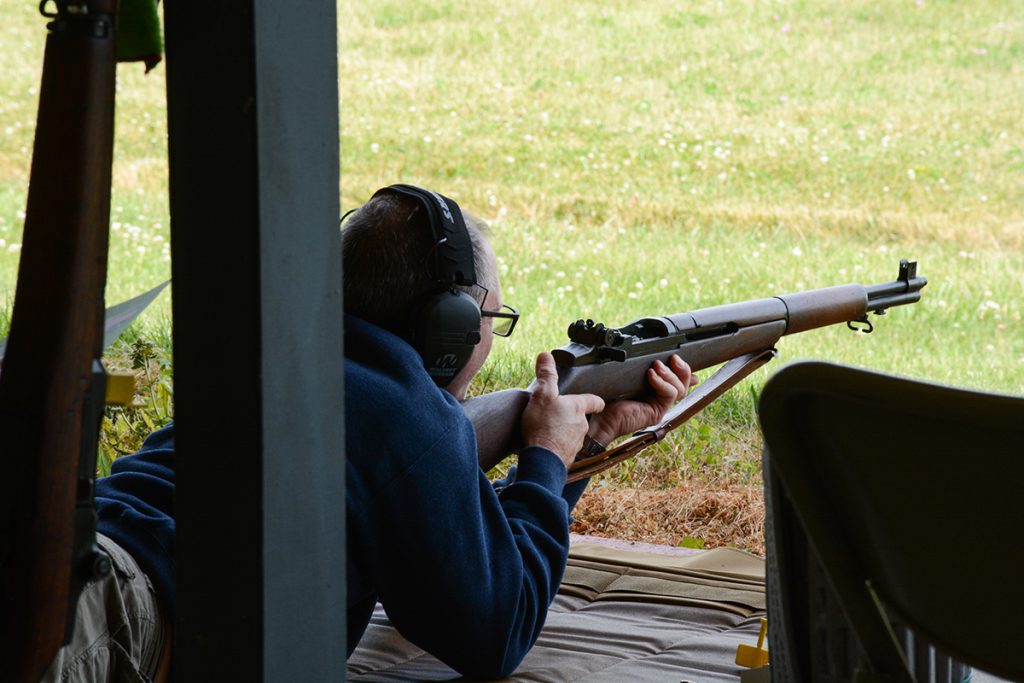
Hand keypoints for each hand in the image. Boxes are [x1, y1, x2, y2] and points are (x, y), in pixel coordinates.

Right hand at [521, 352, 605, 468]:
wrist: (542, 459)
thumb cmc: (543, 425)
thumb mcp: (542, 394)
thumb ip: (546, 375)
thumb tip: (546, 355)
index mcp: (578, 407)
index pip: (595, 401)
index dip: (595, 399)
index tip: (596, 399)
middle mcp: (582, 425)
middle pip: (582, 417)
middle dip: (572, 415)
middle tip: (558, 412)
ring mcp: (576, 442)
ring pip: (573, 433)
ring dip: (564, 430)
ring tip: (549, 428)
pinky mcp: (568, 456)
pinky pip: (564, 448)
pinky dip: (558, 445)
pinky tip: (546, 444)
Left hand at [588, 355, 697, 446]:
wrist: (598, 414)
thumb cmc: (607, 395)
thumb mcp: (627, 375)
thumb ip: (640, 367)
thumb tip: (650, 357)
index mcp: (654, 389)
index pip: (677, 379)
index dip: (684, 369)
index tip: (680, 357)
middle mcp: (659, 398)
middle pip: (683, 384)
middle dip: (682, 368)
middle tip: (673, 358)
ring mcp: (659, 406)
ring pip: (680, 389)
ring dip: (670, 374)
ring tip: (656, 366)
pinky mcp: (656, 412)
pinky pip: (669, 395)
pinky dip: (662, 383)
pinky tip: (651, 375)